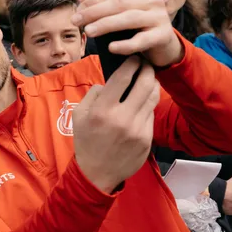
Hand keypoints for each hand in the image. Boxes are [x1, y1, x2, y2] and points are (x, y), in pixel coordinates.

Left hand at [71, 0, 183, 67]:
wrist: (162, 44)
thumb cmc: (139, 22)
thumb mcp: (129, 1)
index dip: (93, 0)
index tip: (77, 10)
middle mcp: (152, 0)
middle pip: (119, 3)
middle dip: (94, 12)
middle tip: (76, 21)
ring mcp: (159, 18)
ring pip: (129, 19)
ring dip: (106, 25)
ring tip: (88, 32)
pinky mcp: (162, 36)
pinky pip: (142, 40)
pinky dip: (126, 44)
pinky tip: (111, 47)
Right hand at [72, 57, 160, 192]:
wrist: (97, 173)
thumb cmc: (86, 142)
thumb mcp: (78, 116)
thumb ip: (93, 95)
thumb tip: (109, 83)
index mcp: (102, 111)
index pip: (123, 78)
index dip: (131, 63)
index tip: (134, 57)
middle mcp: (122, 118)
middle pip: (144, 84)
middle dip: (147, 69)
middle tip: (146, 64)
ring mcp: (137, 129)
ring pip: (152, 98)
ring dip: (152, 84)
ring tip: (148, 78)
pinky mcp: (147, 139)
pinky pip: (150, 115)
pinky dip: (148, 105)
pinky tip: (143, 102)